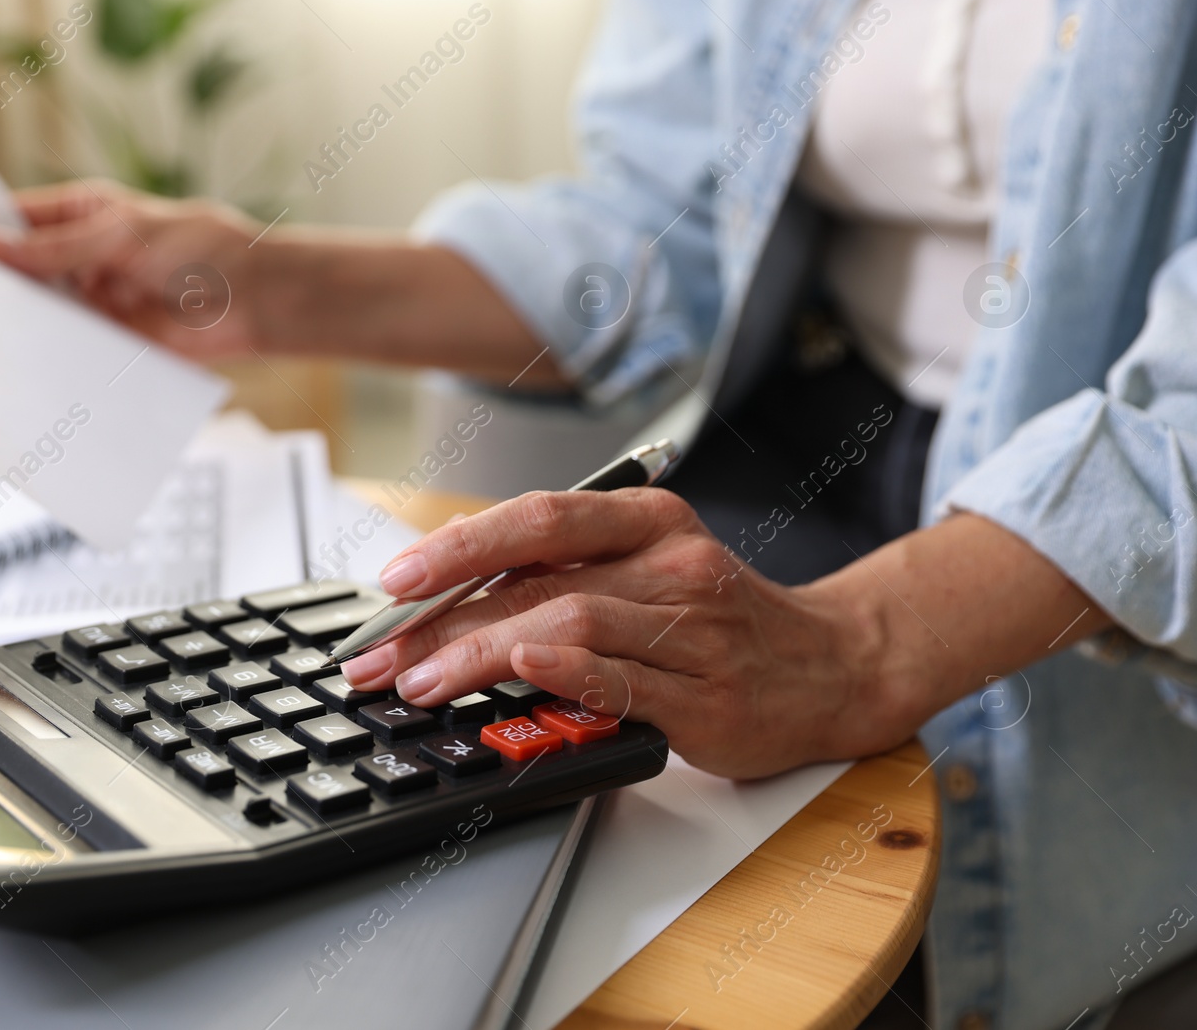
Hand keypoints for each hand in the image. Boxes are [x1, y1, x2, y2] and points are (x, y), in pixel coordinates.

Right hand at [0, 179, 266, 357]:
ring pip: (41, 311)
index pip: (18, 220)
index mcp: (82, 216)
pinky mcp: (107, 341)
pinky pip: (67, 348)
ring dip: (16, 321)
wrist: (250, 301)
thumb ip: (53, 248)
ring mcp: (93, 301)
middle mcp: (82, 258)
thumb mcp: (118, 237)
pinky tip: (15, 362)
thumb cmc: (196, 249)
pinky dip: (46, 354)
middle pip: (23, 270)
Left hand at [339, 488, 912, 778]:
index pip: (538, 517)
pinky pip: (624, 680)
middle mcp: (671, 564)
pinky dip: (565, 672)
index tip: (394, 580)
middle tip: (380, 653)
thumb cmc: (721, 617)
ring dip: (482, 653)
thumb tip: (452, 583)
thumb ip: (563, 569)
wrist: (834, 666)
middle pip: (538, 576)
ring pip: (570, 623)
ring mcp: (693, 631)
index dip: (458, 546)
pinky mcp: (707, 697)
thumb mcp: (648, 566)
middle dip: (442, 618)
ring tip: (421, 681)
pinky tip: (520, 670)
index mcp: (649, 520)